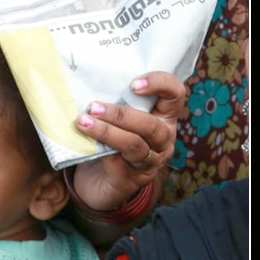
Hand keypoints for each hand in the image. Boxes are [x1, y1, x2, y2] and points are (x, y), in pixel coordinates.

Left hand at [71, 71, 185, 210]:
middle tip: (93, 106)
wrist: (97, 180)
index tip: (133, 84)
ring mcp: (149, 162)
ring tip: (83, 121)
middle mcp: (163, 140)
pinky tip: (84, 140)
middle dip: (121, 115)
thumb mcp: (117, 116)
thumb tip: (87, 79)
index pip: (176, 94)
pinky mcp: (130, 180)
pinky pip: (117, 163)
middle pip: (152, 126)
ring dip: (107, 131)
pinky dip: (100, 149)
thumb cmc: (109, 138)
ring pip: (134, 145)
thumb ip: (113, 99)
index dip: (160, 85)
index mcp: (164, 117)